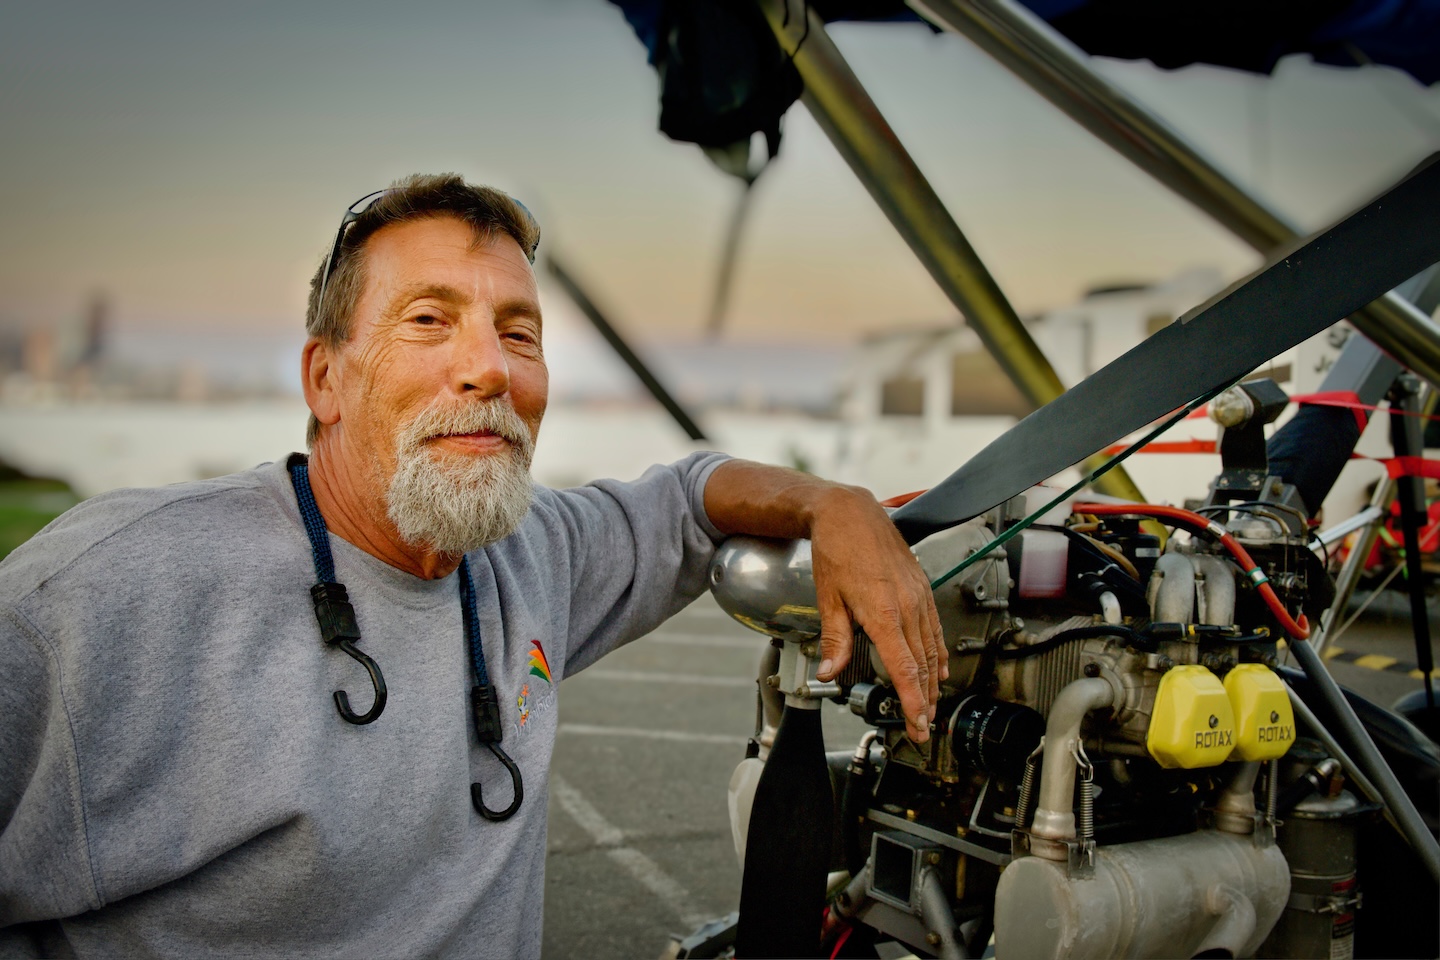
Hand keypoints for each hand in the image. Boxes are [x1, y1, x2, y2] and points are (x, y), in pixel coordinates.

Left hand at [807, 485, 945, 742]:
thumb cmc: (837, 549)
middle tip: (922, 728)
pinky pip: (935, 628)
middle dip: (925, 701)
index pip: (904, 669)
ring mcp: (918, 596)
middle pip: (922, 665)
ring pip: (932, 649)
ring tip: (931, 706)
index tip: (917, 724)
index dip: (913, 701)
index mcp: (884, 613)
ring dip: (933, 682)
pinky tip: (940, 668)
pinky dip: (939, 652)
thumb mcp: (828, 597)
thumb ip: (835, 639)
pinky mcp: (922, 588)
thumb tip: (830, 672)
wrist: (852, 513)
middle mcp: (907, 607)